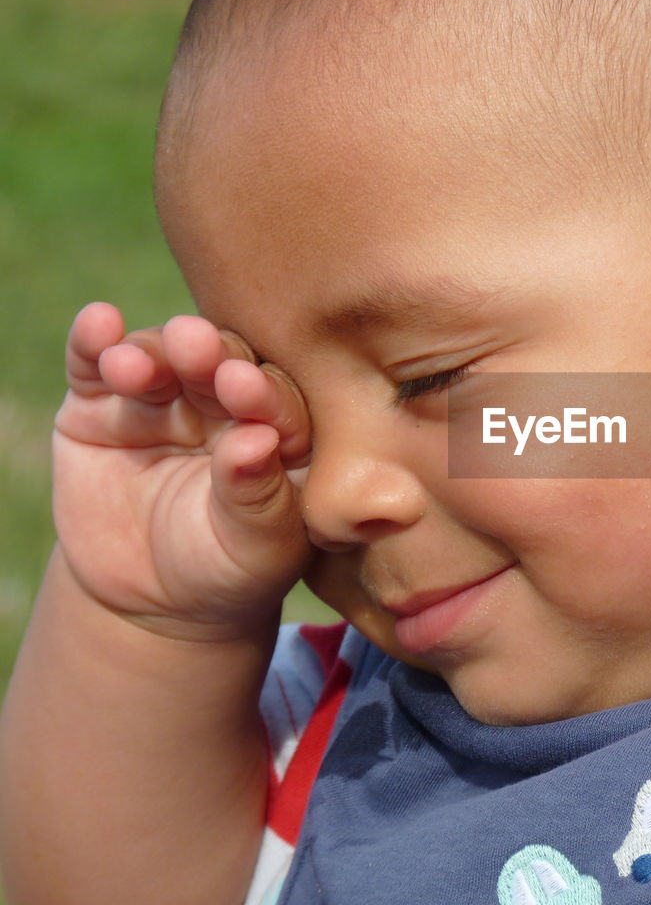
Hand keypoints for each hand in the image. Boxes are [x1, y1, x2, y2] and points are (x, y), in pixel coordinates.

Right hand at [50, 302, 313, 639]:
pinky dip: (95, 342)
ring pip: (161, 359)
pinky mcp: (102, 402)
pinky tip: (98, 324)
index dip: (260, 393)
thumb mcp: (254, 547)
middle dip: (207, 355)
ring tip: (132, 365)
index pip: (277, 402)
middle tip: (194, 344)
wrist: (155, 599)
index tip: (242, 384)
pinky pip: (98, 365)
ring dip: (149, 352)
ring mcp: (165, 397)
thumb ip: (258, 497)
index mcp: (282, 428)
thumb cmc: (229, 569)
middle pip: (221, 364)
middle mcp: (227, 401)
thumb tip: (258, 442)